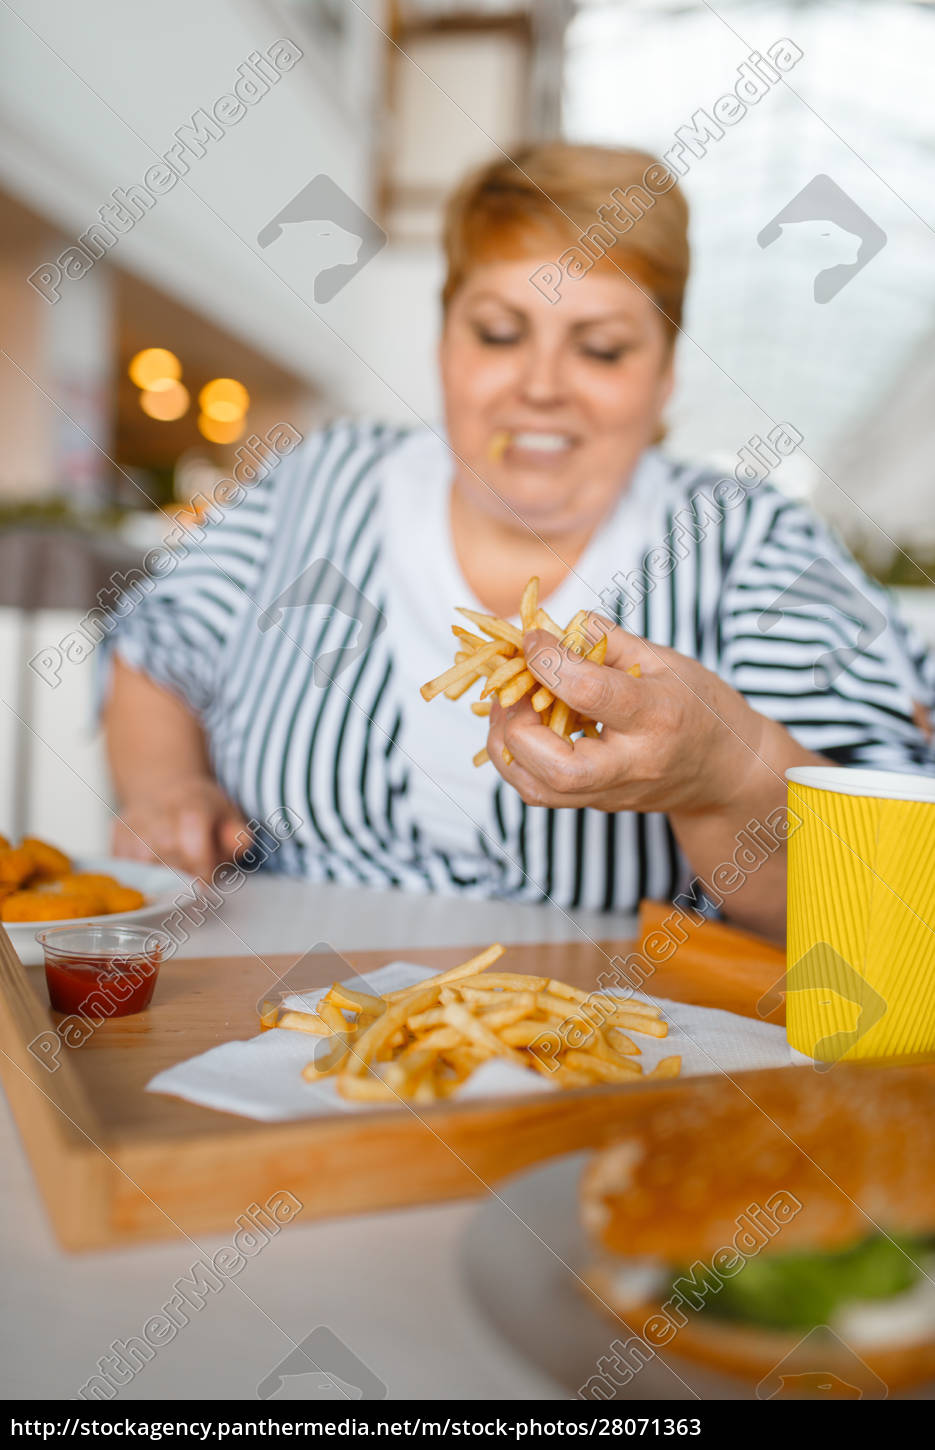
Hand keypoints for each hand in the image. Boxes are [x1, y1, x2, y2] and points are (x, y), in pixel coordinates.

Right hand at [112, 777, 250, 879]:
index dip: (206, 874)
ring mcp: (133, 836)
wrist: (162, 786)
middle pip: (175, 874)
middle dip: (188, 875)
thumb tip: (238, 844)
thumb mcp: (228, 815)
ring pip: (152, 880)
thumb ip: (237, 835)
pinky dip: (145, 875)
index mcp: (191, 812)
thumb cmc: (200, 806)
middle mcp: (157, 823)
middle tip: (191, 860)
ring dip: (165, 876)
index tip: (208, 872)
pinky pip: (132, 877)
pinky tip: (154, 857)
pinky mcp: (116, 845)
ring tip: (172, 857)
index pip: (197, 861)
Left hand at [486, 617, 774, 816]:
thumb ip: (608, 641)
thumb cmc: (699, 706)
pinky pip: (539, 792)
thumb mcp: (666, 659)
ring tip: (509, 704)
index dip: (548, 660)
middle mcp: (634, 763)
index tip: (531, 638)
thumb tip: (555, 627)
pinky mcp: (595, 804)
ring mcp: (613, 792)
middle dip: (518, 725)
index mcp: (657, 715)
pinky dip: (515, 758)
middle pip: (560, 769)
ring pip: (539, 790)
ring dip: (506, 744)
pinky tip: (520, 725)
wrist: (725, 771)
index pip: (590, 692)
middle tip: (512, 689)